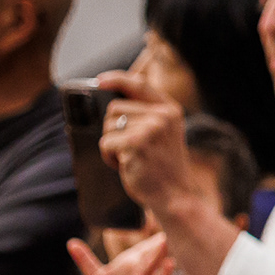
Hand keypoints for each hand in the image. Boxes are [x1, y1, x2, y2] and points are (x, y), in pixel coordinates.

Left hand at [67, 233, 174, 274]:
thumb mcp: (95, 274)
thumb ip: (85, 258)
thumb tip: (70, 242)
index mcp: (129, 260)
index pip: (143, 247)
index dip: (153, 239)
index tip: (166, 227)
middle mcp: (137, 267)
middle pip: (150, 252)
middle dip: (159, 243)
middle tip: (171, 228)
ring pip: (152, 263)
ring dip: (160, 253)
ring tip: (166, 241)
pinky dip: (163, 272)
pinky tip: (170, 263)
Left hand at [95, 71, 203, 215]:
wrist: (175, 195)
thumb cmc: (163, 166)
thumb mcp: (163, 134)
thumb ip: (146, 114)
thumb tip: (109, 99)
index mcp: (170, 110)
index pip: (139, 84)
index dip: (116, 79)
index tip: (100, 81)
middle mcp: (163, 116)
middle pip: (114, 108)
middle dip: (113, 128)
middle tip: (131, 148)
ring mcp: (151, 129)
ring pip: (107, 125)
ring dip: (111, 144)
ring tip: (130, 157)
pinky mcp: (137, 144)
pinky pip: (106, 143)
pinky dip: (108, 157)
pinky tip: (125, 165)